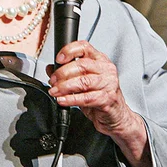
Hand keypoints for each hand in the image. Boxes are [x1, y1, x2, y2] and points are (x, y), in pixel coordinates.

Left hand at [47, 41, 151, 166]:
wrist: (118, 121)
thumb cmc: (98, 99)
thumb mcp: (81, 84)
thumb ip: (66, 74)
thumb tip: (48, 68)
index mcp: (100, 60)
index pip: (84, 45)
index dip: (70, 49)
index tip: (58, 57)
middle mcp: (106, 69)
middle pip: (79, 65)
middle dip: (61, 74)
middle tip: (52, 83)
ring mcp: (109, 84)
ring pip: (82, 80)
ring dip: (63, 87)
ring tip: (54, 93)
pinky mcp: (108, 100)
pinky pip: (86, 98)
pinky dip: (71, 99)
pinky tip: (62, 102)